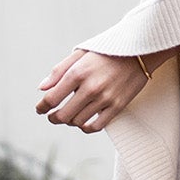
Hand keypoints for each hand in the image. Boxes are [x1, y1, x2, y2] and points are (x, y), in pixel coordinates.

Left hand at [36, 48, 158, 132]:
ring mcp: (105, 98)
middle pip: (62, 115)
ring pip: (77, 122)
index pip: (52, 98)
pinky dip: (85, 128)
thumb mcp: (80, 54)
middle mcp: (90, 87)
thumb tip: (42, 89)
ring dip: (69, 121)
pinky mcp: (117, 106)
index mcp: (78, 72)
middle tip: (52, 116)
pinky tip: (82, 122)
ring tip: (69, 115)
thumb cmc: (107, 51)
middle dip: (53, 118)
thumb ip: (59, 71)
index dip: (41, 107)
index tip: (39, 109)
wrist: (139, 52)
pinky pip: (95, 126)